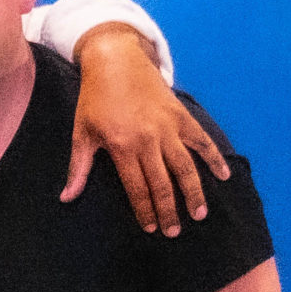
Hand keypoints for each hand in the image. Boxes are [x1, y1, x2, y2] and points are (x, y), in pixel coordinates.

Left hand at [66, 24, 229, 234]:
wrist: (116, 59)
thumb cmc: (95, 98)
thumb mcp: (82, 132)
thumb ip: (79, 167)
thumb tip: (67, 197)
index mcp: (122, 146)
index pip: (137, 188)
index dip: (145, 210)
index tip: (151, 228)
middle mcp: (148, 139)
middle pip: (162, 183)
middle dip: (169, 211)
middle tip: (174, 232)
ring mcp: (168, 127)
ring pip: (185, 167)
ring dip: (194, 193)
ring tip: (200, 215)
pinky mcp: (181, 115)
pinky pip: (201, 140)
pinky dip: (214, 158)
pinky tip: (223, 176)